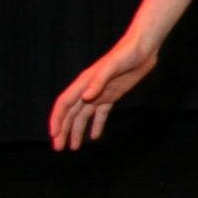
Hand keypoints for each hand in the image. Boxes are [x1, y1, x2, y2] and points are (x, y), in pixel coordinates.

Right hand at [49, 33, 160, 151]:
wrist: (143, 48)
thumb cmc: (126, 54)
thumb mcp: (112, 67)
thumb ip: (98, 81)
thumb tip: (85, 97)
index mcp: (83, 83)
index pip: (64, 104)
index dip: (57, 119)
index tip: (53, 135)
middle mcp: (88, 89)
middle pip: (70, 114)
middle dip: (63, 131)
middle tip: (58, 148)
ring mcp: (99, 93)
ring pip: (83, 116)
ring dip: (77, 131)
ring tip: (73, 147)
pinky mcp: (112, 95)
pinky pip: (101, 114)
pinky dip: (96, 125)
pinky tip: (94, 136)